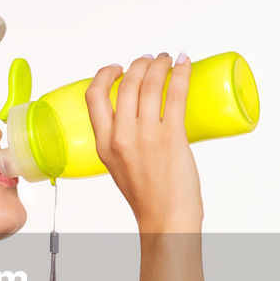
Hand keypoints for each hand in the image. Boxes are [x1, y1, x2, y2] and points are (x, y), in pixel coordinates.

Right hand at [84, 52, 203, 232]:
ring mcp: (147, 135)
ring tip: (168, 59)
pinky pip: (176, 95)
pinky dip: (181, 74)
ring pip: (150, 84)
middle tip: (152, 61)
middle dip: (140, 64)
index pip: (94, 96)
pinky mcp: (172, 137)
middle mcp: (121, 137)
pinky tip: (184, 64)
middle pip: (126, 83)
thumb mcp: (118, 167)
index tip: (117, 68)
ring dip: (161, 64)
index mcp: (103, 144)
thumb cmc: (148, 198)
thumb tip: (140, 118)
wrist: (166, 220)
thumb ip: (121, 142)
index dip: (105, 74)